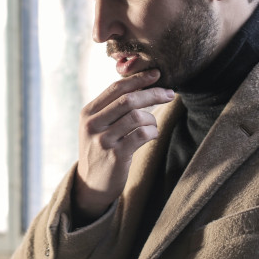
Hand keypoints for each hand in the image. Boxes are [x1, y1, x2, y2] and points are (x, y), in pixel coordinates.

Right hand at [74, 69, 174, 219]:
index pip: (116, 88)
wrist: (91, 184)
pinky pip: (142, 135)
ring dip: (152, 119)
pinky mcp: (115, 156)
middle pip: (128, 100)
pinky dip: (152, 132)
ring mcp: (103, 140)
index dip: (138, 79)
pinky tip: (151, 135)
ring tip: (153, 126)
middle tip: (170, 93)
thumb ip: (112, 108)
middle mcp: (93, 124)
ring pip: (137, 117)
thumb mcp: (97, 127)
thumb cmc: (101, 150)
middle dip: (153, 93)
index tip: (157, 74)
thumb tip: (142, 85)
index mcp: (88, 112)